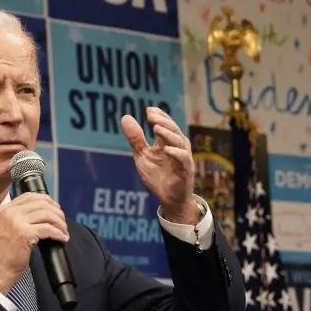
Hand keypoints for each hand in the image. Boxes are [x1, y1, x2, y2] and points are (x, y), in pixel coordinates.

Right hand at [0, 193, 68, 293]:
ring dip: (59, 222)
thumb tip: (37, 216)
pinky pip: (48, 229)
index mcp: (3, 210)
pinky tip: (62, 238)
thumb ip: (15, 220)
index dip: (46, 200)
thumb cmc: (0, 257)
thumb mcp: (2, 230)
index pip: (29, 196)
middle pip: (41, 203)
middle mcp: (9, 213)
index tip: (54, 208)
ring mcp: (16, 222)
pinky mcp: (25, 234)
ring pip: (47, 214)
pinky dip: (58, 233)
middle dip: (56, 211)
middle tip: (62, 221)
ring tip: (63, 230)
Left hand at [121, 107, 198, 223]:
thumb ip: (136, 138)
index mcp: (167, 143)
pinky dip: (177, 153)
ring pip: (180, 142)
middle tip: (151, 116)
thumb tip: (125, 117)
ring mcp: (183, 159)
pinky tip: (166, 149)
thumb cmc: (157, 177)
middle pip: (174, 130)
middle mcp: (177, 148)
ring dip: (169, 134)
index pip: (166, 125)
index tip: (148, 110)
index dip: (159, 116)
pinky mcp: (186, 171)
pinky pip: (184, 159)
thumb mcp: (142, 156)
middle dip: (163, 121)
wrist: (168, 200)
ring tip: (156, 128)